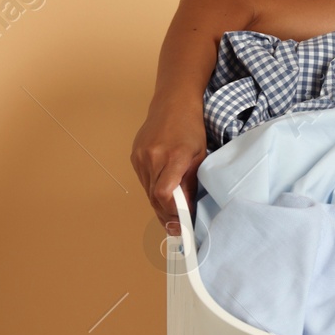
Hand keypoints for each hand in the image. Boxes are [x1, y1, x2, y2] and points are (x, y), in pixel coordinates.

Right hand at [130, 103, 207, 234]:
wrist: (172, 105)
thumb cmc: (191, 128)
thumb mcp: (200, 156)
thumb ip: (191, 182)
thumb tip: (186, 209)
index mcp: (174, 157)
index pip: (164, 194)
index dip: (171, 212)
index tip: (181, 223)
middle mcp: (153, 158)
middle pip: (154, 197)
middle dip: (165, 215)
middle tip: (175, 229)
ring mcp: (141, 157)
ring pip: (147, 192)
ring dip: (159, 206)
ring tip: (170, 217)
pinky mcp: (135, 157)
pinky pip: (144, 181)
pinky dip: (153, 191)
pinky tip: (163, 197)